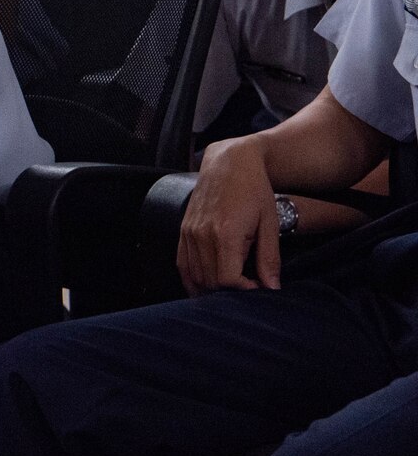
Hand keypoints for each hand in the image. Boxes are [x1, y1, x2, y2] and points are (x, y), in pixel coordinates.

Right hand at [178, 138, 281, 294]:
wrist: (229, 162)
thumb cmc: (254, 189)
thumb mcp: (269, 223)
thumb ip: (269, 258)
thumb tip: (271, 288)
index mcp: (226, 233)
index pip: (228, 280)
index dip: (244, 291)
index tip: (258, 289)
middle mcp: (202, 235)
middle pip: (210, 281)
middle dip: (229, 293)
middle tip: (248, 288)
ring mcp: (189, 233)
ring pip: (194, 277)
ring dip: (212, 289)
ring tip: (231, 288)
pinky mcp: (183, 231)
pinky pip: (182, 266)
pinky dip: (193, 280)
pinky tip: (208, 285)